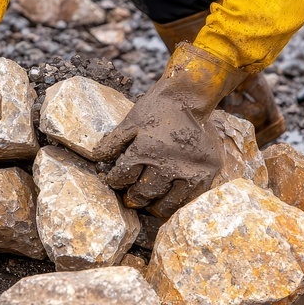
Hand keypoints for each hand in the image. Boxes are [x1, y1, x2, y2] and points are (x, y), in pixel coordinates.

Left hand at [93, 43, 249, 217]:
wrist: (190, 98)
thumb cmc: (158, 108)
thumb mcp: (131, 121)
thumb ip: (113, 143)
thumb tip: (96, 160)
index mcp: (146, 150)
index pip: (123, 178)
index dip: (115, 181)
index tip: (116, 181)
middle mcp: (169, 164)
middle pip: (144, 195)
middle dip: (133, 197)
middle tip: (131, 197)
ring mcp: (190, 171)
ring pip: (166, 205)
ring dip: (154, 206)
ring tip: (149, 202)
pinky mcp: (207, 174)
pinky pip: (188, 201)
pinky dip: (176, 203)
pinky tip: (169, 198)